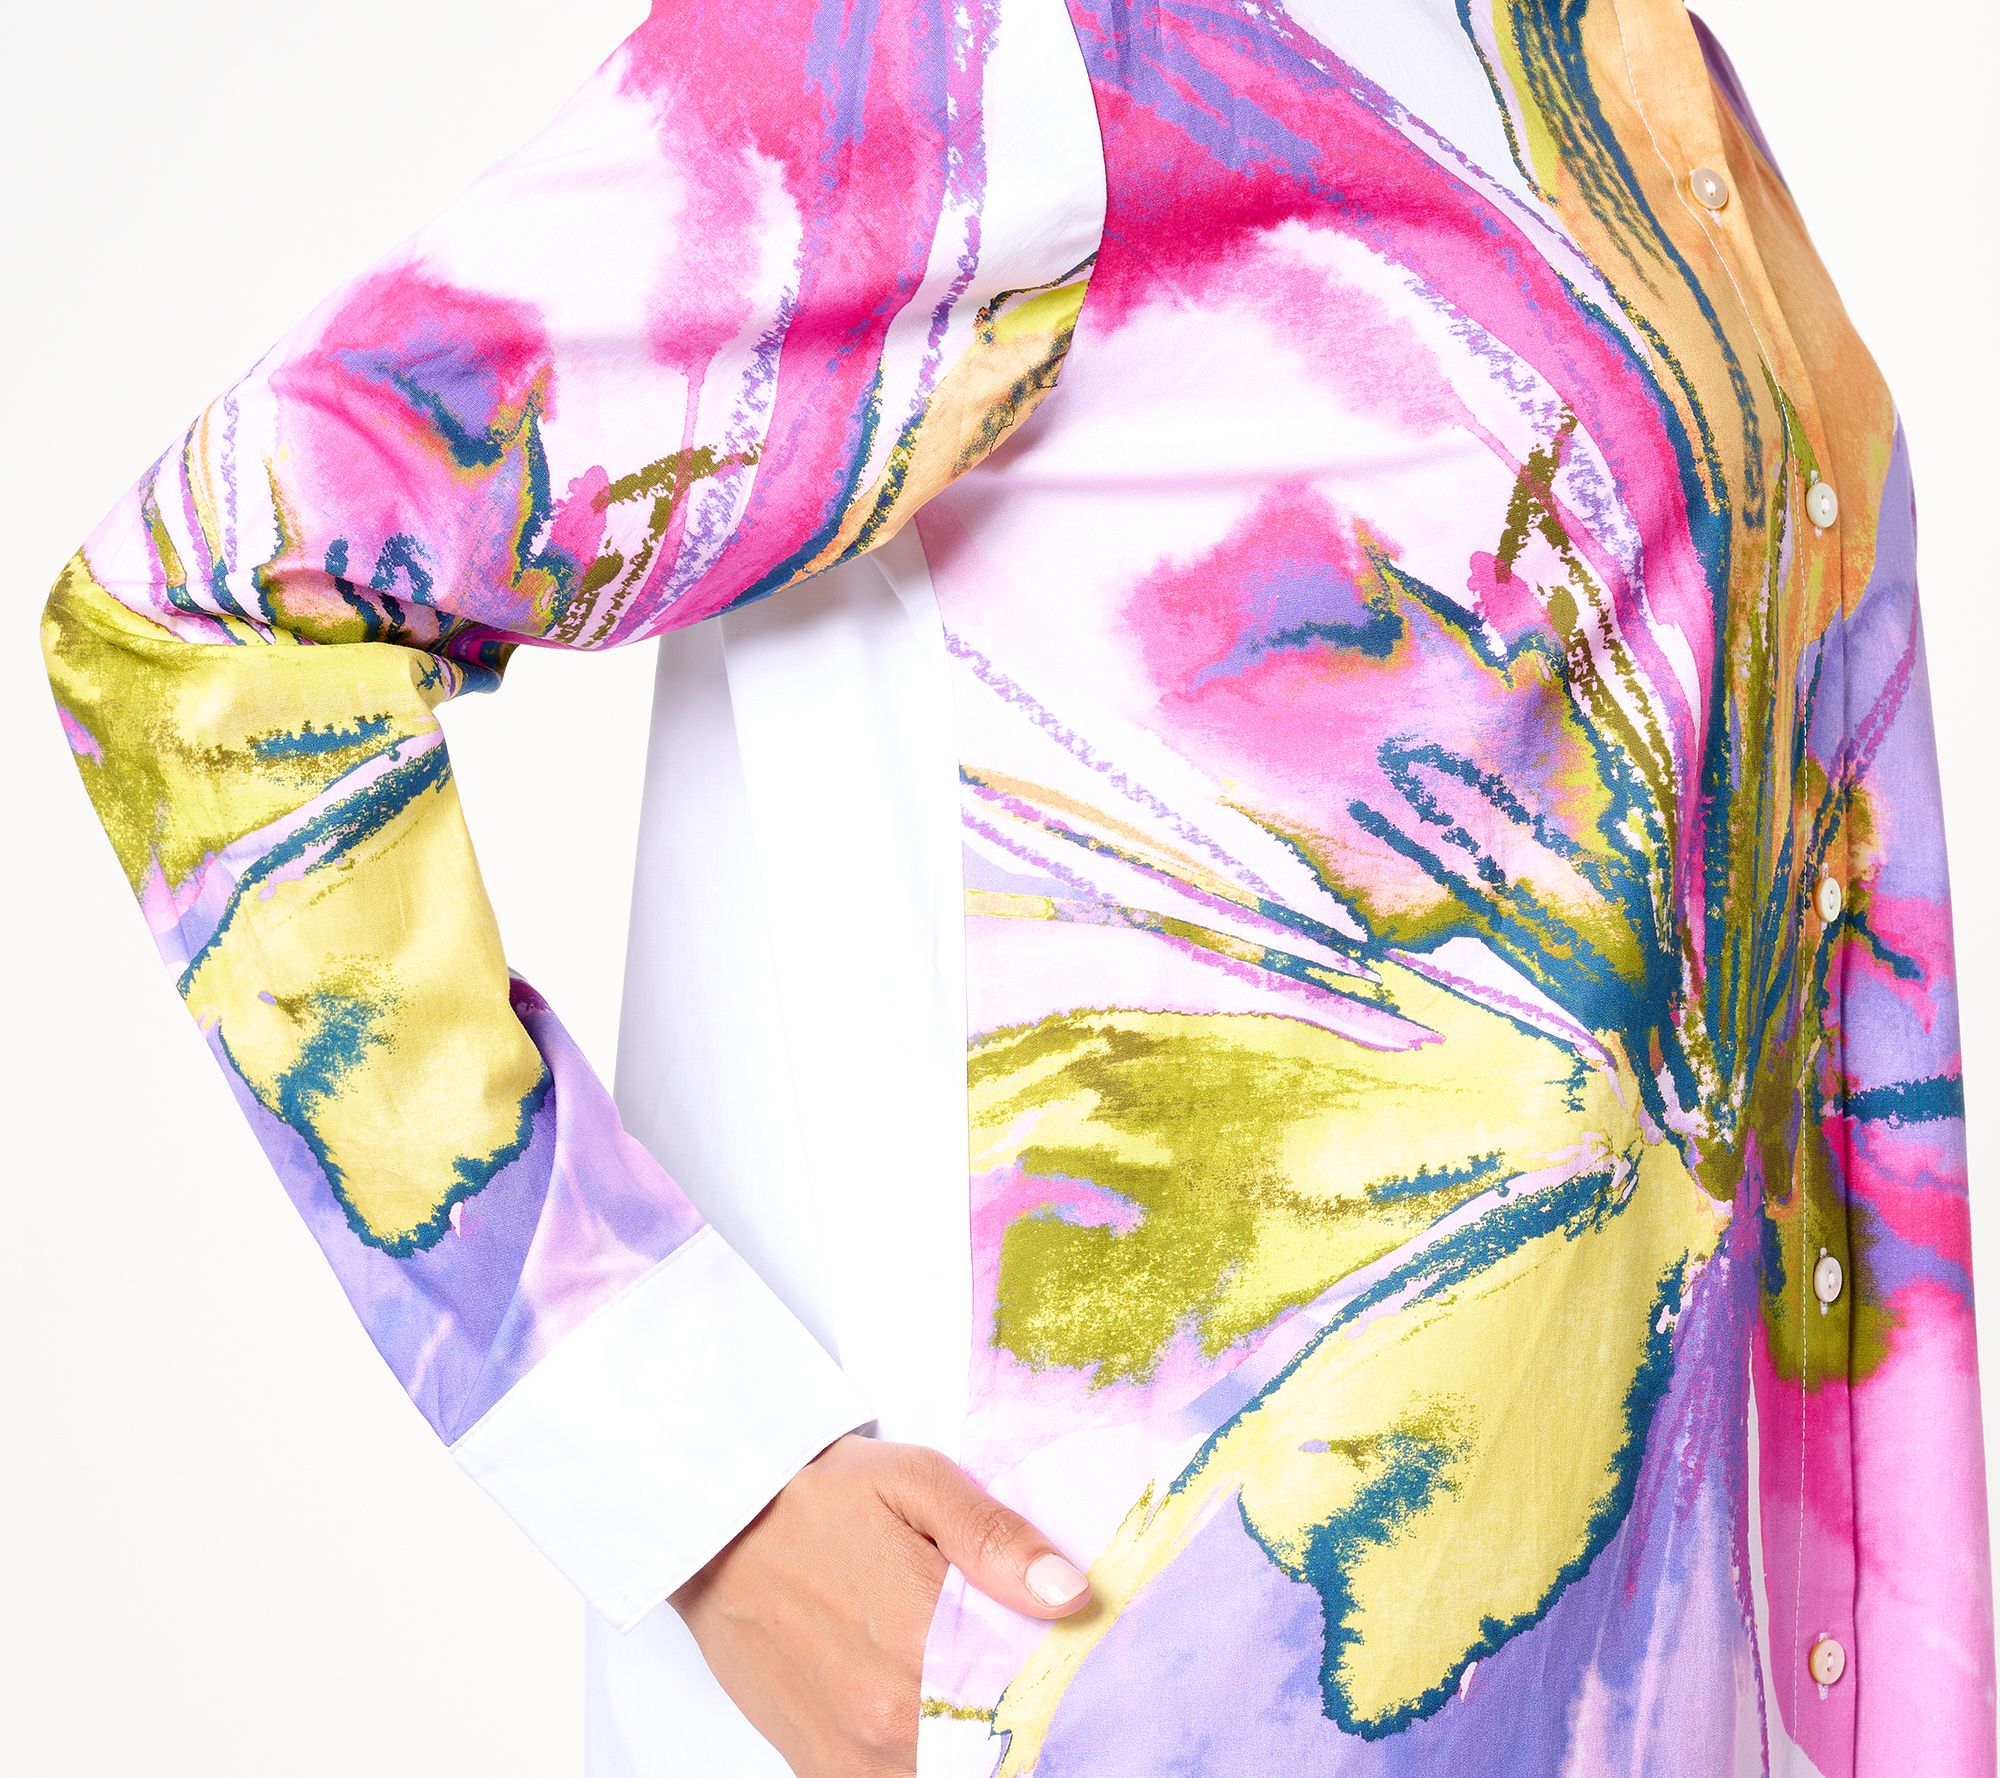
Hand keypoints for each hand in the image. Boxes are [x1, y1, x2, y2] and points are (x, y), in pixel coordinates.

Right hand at [669, 1433, 1090, 1776]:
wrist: (715, 1528)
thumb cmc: (819, 1500)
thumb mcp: (917, 1482)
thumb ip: (996, 1539)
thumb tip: (1071, 1594)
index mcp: (922, 1645)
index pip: (1030, 1703)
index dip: (1059, 1692)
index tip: (1071, 1669)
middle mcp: (888, 1720)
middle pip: (992, 1750)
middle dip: (1018, 1721)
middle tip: (1021, 1677)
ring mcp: (852, 1756)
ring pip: (950, 1773)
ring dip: (970, 1745)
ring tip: (975, 1693)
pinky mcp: (822, 1770)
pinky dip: (927, 1760)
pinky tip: (933, 1718)